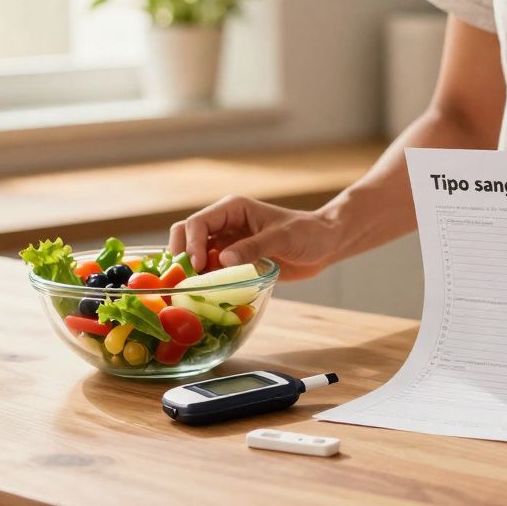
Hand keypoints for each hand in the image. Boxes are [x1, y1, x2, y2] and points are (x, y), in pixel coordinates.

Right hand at [168, 196, 343, 279]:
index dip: (190, 244)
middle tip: (185, 280)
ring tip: (193, 292)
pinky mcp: (234, 261)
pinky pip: (211, 270)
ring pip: (195, 255)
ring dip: (191, 272)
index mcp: (233, 209)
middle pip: (186, 235)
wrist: (325, 244)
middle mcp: (225, 225)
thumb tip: (223, 259)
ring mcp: (227, 243)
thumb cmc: (308, 233)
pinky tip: (208, 296)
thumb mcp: (283, 238)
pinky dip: (205, 281)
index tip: (196, 266)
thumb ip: (255, 247)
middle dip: (181, 256)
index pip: (198, 223)